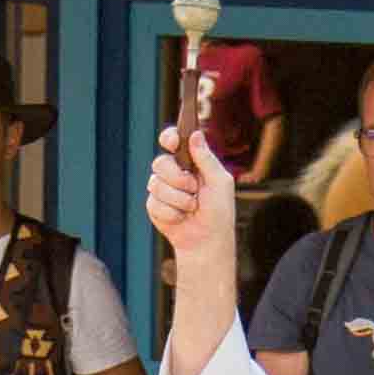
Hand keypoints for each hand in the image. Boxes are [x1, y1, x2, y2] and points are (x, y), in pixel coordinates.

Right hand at [145, 119, 238, 258]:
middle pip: (160, 162)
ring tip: (192, 207)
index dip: (169, 138)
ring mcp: (162, 189)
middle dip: (177, 178)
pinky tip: (181, 218)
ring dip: (178, 199)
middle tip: (193, 188)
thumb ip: (207, 159)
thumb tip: (195, 134)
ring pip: (155, 184)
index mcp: (190, 162)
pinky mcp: (154, 206)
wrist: (207, 240)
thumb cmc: (218, 211)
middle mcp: (173, 173)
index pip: (173, 141)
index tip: (173, 142)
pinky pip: (154, 203)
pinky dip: (172, 213)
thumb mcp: (220, 182)